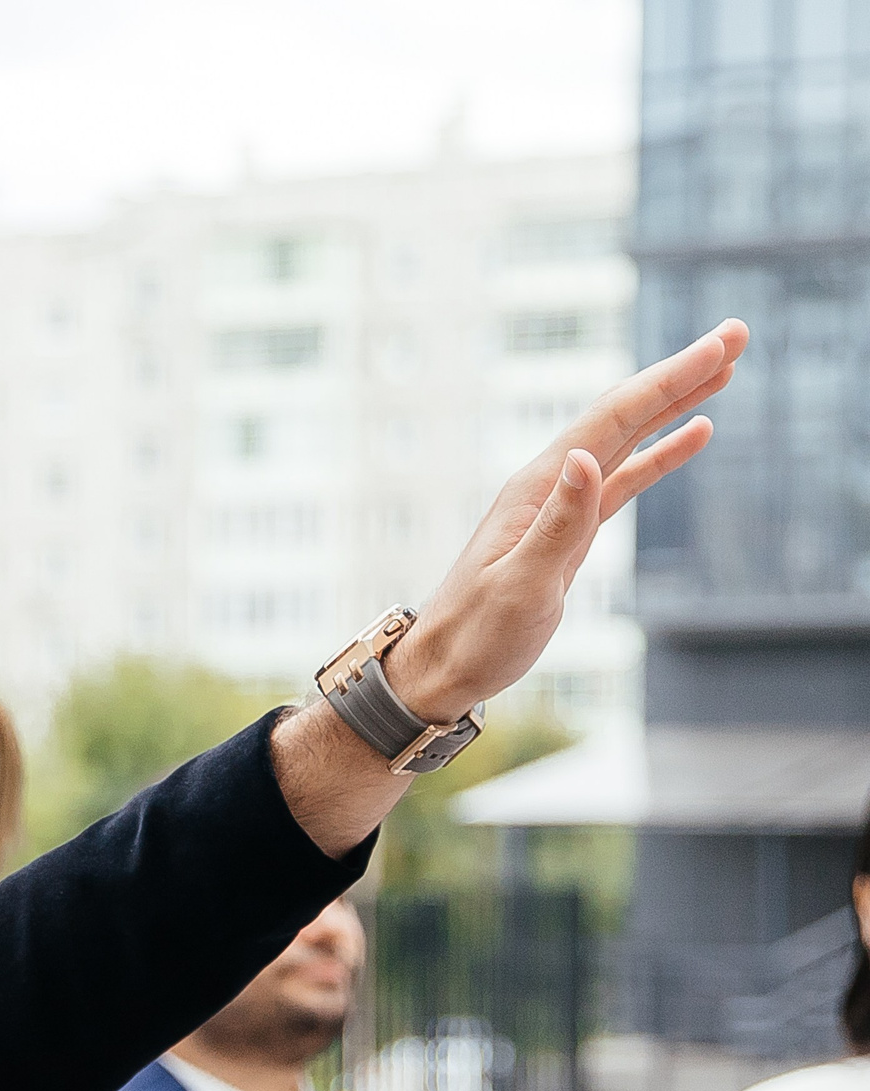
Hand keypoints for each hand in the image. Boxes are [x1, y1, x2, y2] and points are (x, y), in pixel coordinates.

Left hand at [384, 319, 746, 722]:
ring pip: (628, 439)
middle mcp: (548, 483)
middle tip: (736, 334)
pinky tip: (695, 433)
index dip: (669, 378)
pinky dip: (661, 452)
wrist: (444, 667)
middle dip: (679, 373)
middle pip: (623, 414)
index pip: (614, 418)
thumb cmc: (477, 635)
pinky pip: (625, 478)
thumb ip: (557, 525)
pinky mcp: (569, 529)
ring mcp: (559, 504)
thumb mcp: (522, 586)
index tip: (719, 344)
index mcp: (538, 488)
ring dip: (675, 402)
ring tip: (725, 368)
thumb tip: (584, 458)